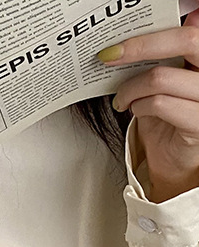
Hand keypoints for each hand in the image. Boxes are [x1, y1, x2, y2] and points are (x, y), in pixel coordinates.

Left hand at [101, 10, 198, 200]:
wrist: (175, 163)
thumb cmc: (170, 122)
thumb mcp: (164, 84)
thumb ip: (162, 59)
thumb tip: (137, 35)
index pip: (192, 29)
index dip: (160, 27)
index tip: (128, 33)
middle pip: (187, 40)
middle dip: (141, 45)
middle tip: (110, 55)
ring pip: (162, 77)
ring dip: (130, 88)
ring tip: (122, 98)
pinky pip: (160, 104)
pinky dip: (138, 106)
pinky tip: (134, 110)